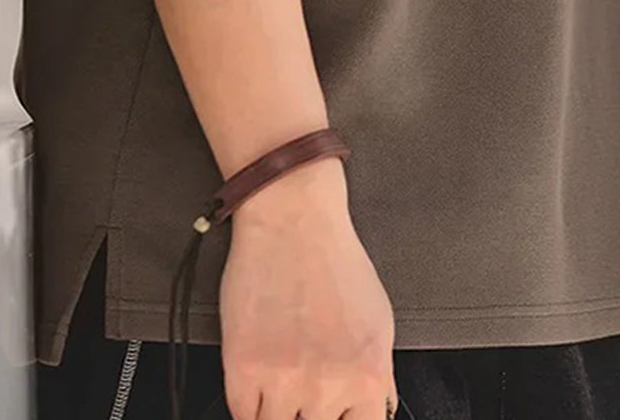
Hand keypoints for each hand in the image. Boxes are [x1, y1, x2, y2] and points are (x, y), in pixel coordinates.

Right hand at [218, 157, 397, 419]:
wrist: (293, 220)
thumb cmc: (335, 261)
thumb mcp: (378, 323)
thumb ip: (376, 378)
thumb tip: (373, 412)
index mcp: (369, 376)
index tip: (332, 416)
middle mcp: (328, 386)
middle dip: (309, 418)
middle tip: (303, 396)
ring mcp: (283, 381)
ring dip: (278, 414)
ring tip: (281, 386)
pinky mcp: (242, 368)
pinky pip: (243, 416)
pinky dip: (250, 406)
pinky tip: (259, 382)